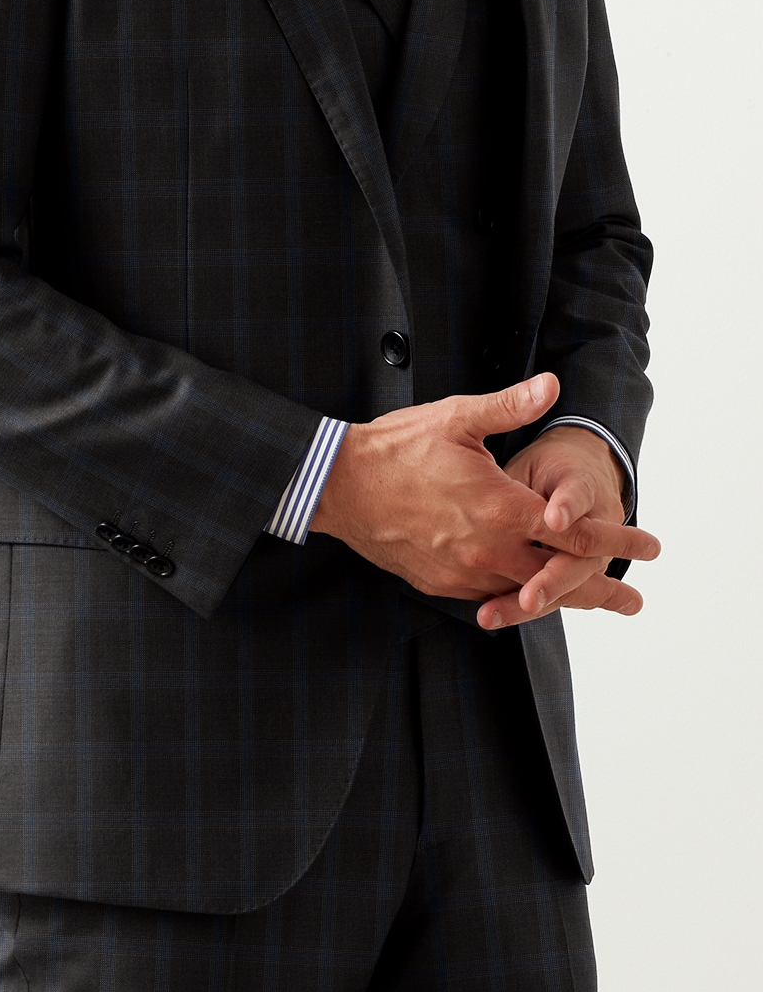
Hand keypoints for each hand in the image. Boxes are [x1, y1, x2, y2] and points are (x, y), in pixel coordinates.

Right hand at [311, 374, 657, 606]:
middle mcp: (490, 549)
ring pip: (527, 594)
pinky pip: (489, 597)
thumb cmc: (397, 448)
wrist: (340, 486)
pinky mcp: (441, 584)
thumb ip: (510, 406)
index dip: (619, 538)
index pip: (577, 531)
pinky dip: (516, 596)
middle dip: (603, 589)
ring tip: (593, 605)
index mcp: (503, 508)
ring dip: (561, 599)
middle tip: (635, 600)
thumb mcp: (458, 418)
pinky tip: (526, 592)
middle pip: (561, 578)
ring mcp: (464, 573)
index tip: (651, 545)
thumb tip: (554, 386)